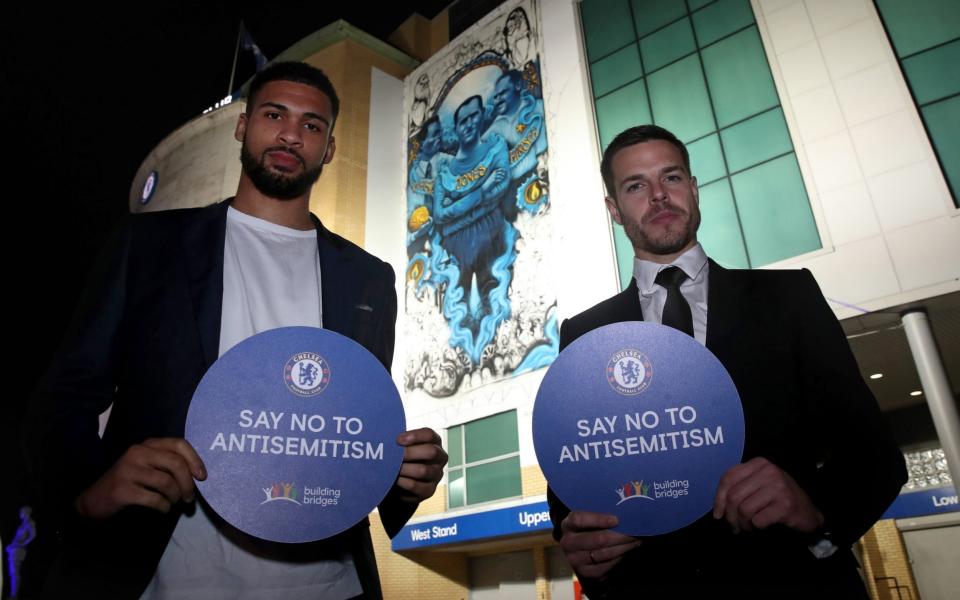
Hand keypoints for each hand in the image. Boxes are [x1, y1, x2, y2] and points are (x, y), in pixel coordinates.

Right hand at [75, 438, 205, 518]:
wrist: (94, 500)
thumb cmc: (129, 482)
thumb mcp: (148, 466)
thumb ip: (168, 464)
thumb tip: (198, 475)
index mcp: (147, 445)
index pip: (179, 444)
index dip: (195, 460)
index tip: (202, 477)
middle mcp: (138, 453)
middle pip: (176, 464)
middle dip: (188, 483)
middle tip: (189, 497)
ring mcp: (128, 470)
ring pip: (167, 482)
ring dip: (175, 497)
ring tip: (174, 503)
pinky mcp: (122, 490)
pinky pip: (154, 499)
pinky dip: (164, 506)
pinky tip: (163, 509)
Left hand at [394, 428, 446, 502]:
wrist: (401, 484)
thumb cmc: (403, 459)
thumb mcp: (404, 448)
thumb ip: (401, 442)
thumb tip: (388, 438)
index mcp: (434, 442)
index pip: (429, 435)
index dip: (414, 436)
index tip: (397, 440)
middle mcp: (440, 458)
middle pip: (431, 451)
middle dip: (410, 453)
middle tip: (394, 455)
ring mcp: (436, 475)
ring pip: (423, 470)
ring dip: (404, 469)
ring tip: (391, 468)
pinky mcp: (429, 490)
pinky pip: (416, 486)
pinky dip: (403, 482)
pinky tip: (395, 480)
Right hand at [559, 511, 641, 579]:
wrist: (580, 547)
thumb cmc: (589, 526)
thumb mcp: (588, 516)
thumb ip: (600, 512)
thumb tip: (623, 511)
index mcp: (567, 525)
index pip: (578, 519)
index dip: (598, 519)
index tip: (616, 519)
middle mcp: (568, 543)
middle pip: (596, 539)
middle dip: (619, 535)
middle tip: (634, 531)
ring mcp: (575, 560)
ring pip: (603, 554)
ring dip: (623, 547)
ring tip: (635, 540)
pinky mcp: (585, 572)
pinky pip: (605, 567)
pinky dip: (618, 559)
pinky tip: (626, 551)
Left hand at [713, 457, 823, 533]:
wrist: (809, 512)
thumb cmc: (779, 498)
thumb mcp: (759, 485)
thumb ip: (740, 487)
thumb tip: (718, 508)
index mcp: (759, 463)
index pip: (728, 478)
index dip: (719, 498)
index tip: (718, 514)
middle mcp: (769, 471)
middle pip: (734, 496)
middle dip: (730, 516)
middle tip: (735, 526)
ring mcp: (778, 487)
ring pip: (744, 509)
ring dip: (743, 524)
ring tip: (748, 527)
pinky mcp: (785, 505)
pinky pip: (757, 520)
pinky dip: (755, 528)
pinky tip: (759, 528)